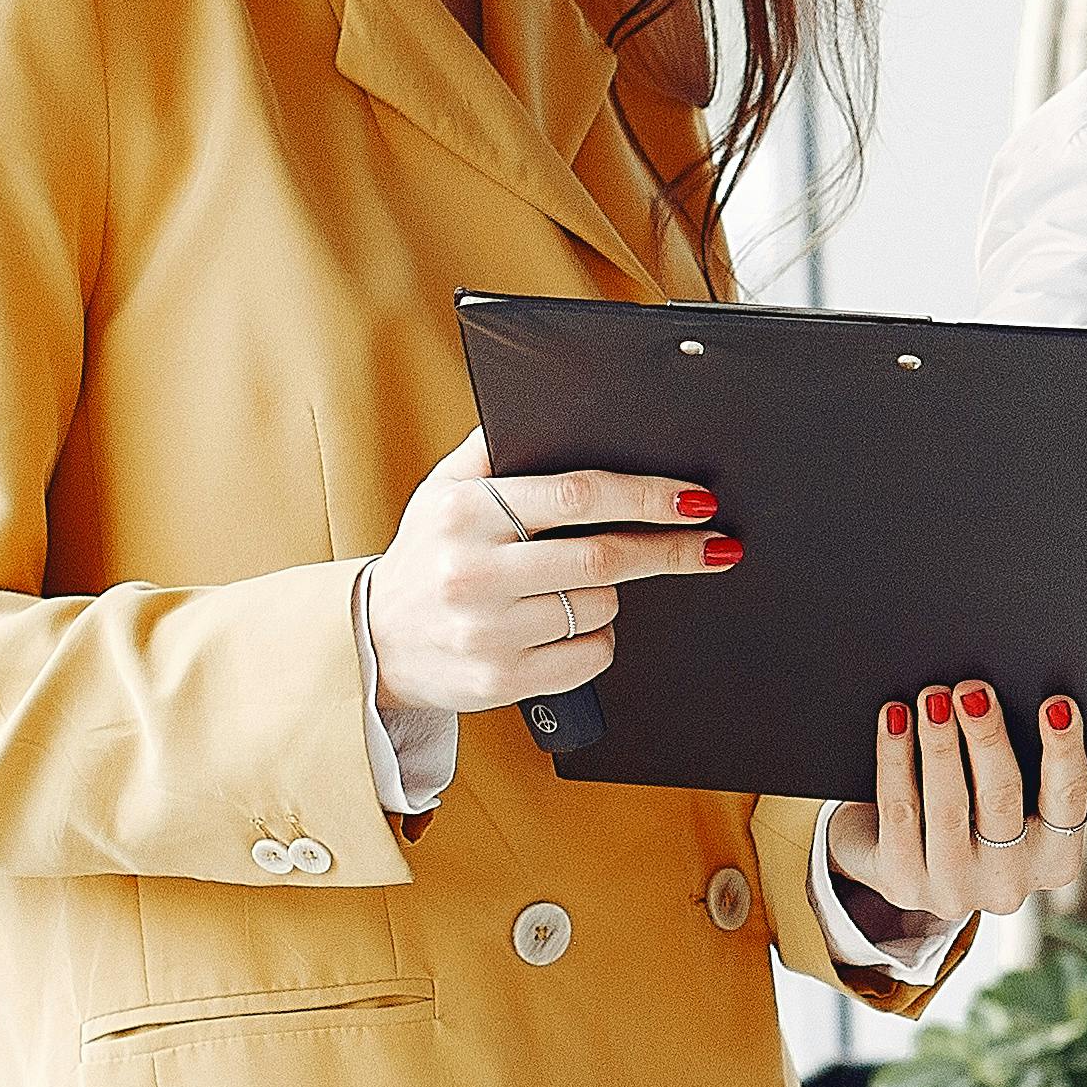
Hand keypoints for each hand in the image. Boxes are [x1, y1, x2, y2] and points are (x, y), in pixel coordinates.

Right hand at [364, 436, 727, 715]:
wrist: (373, 639)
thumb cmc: (425, 556)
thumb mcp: (442, 490)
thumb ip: (492, 450)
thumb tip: (546, 407)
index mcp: (466, 513)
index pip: (577, 495)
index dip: (646, 496)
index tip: (695, 500)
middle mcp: (473, 572)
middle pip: (602, 558)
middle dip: (669, 550)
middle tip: (713, 544)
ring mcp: (487, 631)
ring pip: (600, 608)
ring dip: (614, 595)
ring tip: (585, 587)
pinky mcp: (500, 680)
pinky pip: (588, 657)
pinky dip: (598, 641)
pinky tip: (572, 628)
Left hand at [826, 682, 1086, 926]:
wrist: (895, 857)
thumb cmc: (967, 808)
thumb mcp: (1003, 795)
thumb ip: (1018, 759)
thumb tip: (1000, 700)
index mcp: (1053, 860)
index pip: (1068, 800)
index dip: (1064, 751)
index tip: (1057, 705)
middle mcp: (1008, 883)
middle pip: (1002, 799)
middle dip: (987, 737)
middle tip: (973, 691)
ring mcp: (954, 889)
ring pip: (948, 807)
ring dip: (940, 744)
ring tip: (933, 698)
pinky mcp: (902, 882)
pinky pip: (900, 811)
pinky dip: (896, 759)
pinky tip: (896, 721)